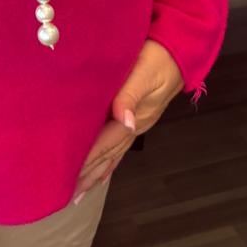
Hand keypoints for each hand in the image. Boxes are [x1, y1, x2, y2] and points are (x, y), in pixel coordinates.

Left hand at [70, 40, 184, 205]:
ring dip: (96, 173)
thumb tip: (124, 121)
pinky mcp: (137, 118)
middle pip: (108, 155)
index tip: (68, 178)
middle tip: (69, 195)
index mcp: (134, 117)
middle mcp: (135, 127)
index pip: (105, 143)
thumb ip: (130, 95)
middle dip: (88, 174)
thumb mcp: (144, 73)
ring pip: (113, 155)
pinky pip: (119, 147)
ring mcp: (137, 125)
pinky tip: (102, 174)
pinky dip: (109, 163)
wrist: (179, 52)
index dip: (86, 160)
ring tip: (80, 192)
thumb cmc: (158, 58)